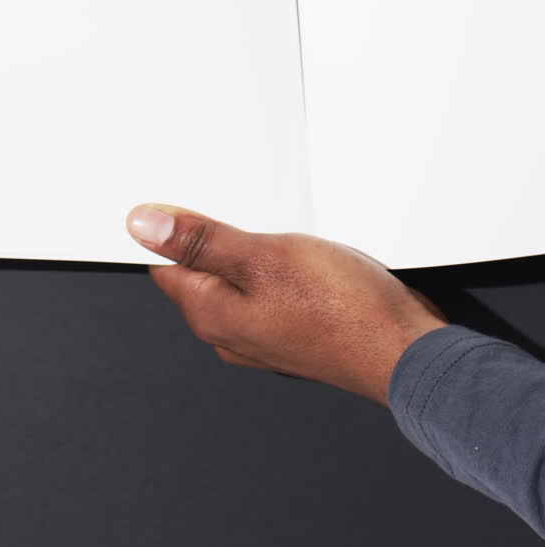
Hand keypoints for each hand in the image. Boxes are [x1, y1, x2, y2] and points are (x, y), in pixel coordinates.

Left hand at [126, 204, 447, 403]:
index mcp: (211, 315)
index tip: (178, 196)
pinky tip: (301, 247)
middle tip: (235, 201)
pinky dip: (278, 263)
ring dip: (251, 246)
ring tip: (276, 222)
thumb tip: (142, 226)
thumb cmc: (341, 310)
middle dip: (212, 233)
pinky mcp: (296, 328)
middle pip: (202, 269)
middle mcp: (232, 332)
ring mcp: (265, 333)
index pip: (165, 264)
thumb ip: (201, 241)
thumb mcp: (263, 257)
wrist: (404, 350)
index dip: (167, 227)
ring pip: (240, 276)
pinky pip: (271, 288)